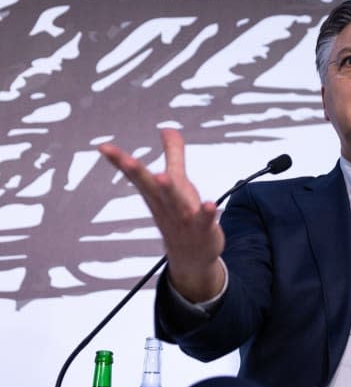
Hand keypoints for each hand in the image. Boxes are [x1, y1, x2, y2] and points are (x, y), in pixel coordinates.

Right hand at [98, 129, 224, 301]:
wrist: (192, 257)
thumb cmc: (182, 215)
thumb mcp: (178, 181)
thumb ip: (174, 154)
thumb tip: (166, 128)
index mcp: (156, 194)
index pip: (136, 176)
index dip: (119, 162)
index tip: (103, 147)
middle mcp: (166, 206)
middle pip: (150, 188)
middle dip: (137, 174)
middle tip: (125, 159)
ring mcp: (184, 219)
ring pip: (175, 205)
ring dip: (168, 192)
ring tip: (162, 177)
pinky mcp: (204, 229)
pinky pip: (205, 221)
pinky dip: (207, 213)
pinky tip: (211, 204)